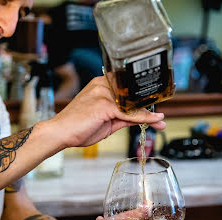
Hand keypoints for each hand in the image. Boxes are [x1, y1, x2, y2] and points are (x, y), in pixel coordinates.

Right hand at [48, 76, 165, 147]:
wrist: (60, 133)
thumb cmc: (78, 127)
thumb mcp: (106, 121)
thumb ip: (123, 116)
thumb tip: (142, 118)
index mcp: (100, 84)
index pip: (126, 88)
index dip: (140, 96)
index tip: (155, 104)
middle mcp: (102, 85)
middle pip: (131, 94)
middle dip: (147, 104)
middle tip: (162, 115)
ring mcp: (102, 94)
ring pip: (131, 103)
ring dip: (148, 112)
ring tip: (161, 120)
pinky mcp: (103, 106)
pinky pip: (128, 112)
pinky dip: (143, 118)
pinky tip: (154, 121)